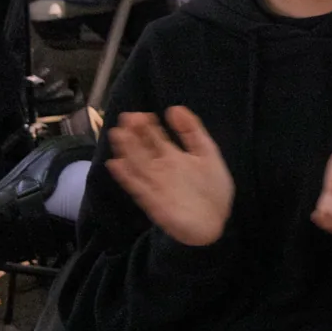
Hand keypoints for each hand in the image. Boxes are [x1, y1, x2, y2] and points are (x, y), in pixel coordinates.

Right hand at [106, 107, 235, 246]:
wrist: (215, 222)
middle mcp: (160, 168)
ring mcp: (155, 184)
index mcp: (174, 156)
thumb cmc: (213, 189)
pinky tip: (116, 165)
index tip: (140, 113)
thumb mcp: (207, 154)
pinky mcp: (152, 201)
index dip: (148, 125)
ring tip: (118, 134)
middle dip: (135, 134)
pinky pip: (137, 187)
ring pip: (137, 164)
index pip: (156, 137)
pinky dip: (127, 177)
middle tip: (126, 118)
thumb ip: (193, 132)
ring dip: (127, 150)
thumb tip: (175, 108)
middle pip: (143, 148)